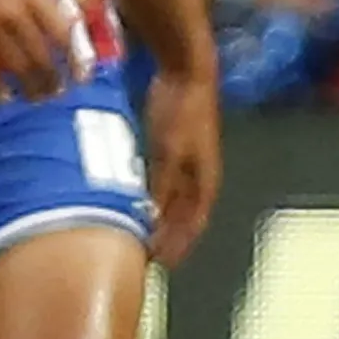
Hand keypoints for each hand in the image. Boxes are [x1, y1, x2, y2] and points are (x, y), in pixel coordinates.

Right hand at [0, 0, 90, 98]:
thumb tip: (70, 26)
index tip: (81, 76)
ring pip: (16, 64)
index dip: (74, 58)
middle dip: (52, 78)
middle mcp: (15, 11)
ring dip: (30, 85)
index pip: (62, 32)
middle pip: (41, 54)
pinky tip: (5, 98)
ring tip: (38, 98)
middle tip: (58, 93)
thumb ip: (45, 0)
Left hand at [143, 63, 220, 263]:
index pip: (194, 225)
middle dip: (168, 238)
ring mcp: (187, 163)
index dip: (179, 246)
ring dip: (159, 220)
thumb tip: (151, 219)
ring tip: (137, 234)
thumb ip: (161, 187)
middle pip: (184, 218)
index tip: (161, 265)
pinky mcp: (173, 150)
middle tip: (145, 256)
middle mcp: (199, 178)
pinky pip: (162, 185)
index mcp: (205, 182)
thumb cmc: (182, 113)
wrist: (186, 74)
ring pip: (173, 203)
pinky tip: (133, 203)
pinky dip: (151, 199)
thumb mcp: (169, 153)